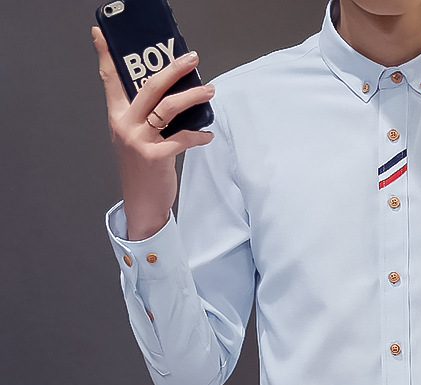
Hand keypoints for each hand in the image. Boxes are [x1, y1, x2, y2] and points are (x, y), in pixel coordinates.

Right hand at [91, 27, 214, 239]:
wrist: (142, 203)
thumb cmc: (142, 170)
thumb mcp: (135, 139)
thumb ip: (144, 118)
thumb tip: (170, 96)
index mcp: (118, 117)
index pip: (110, 81)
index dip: (105, 56)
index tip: (101, 33)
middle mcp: (125, 125)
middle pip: (149, 87)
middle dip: (172, 69)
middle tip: (191, 59)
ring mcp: (139, 140)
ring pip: (168, 108)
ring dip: (192, 96)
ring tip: (209, 91)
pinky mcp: (156, 156)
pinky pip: (183, 138)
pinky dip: (199, 135)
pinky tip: (208, 135)